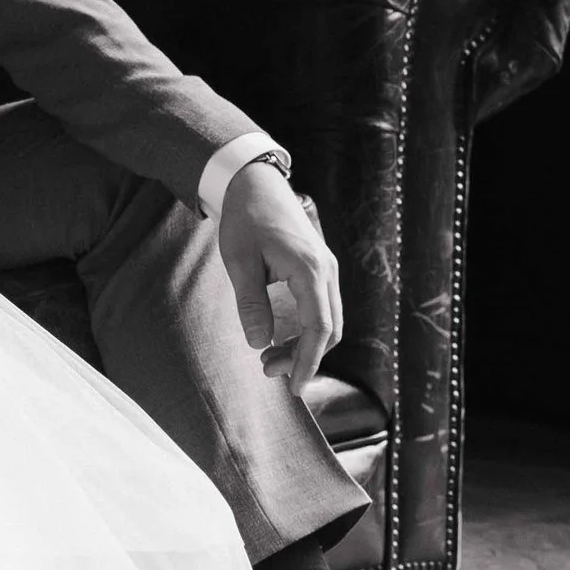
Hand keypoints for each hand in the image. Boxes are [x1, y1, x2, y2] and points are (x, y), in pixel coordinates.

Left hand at [216, 159, 341, 390]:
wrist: (254, 182)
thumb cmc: (245, 218)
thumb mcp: (240, 262)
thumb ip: (251, 303)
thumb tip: (259, 343)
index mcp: (311, 270)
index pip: (319, 328)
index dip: (307, 361)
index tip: (292, 386)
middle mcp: (327, 271)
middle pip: (329, 329)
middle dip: (303, 357)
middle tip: (269, 371)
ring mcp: (326, 268)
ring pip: (327, 319)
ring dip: (304, 343)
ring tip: (268, 357)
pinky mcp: (318, 267)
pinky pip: (320, 306)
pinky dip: (304, 327)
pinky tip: (278, 335)